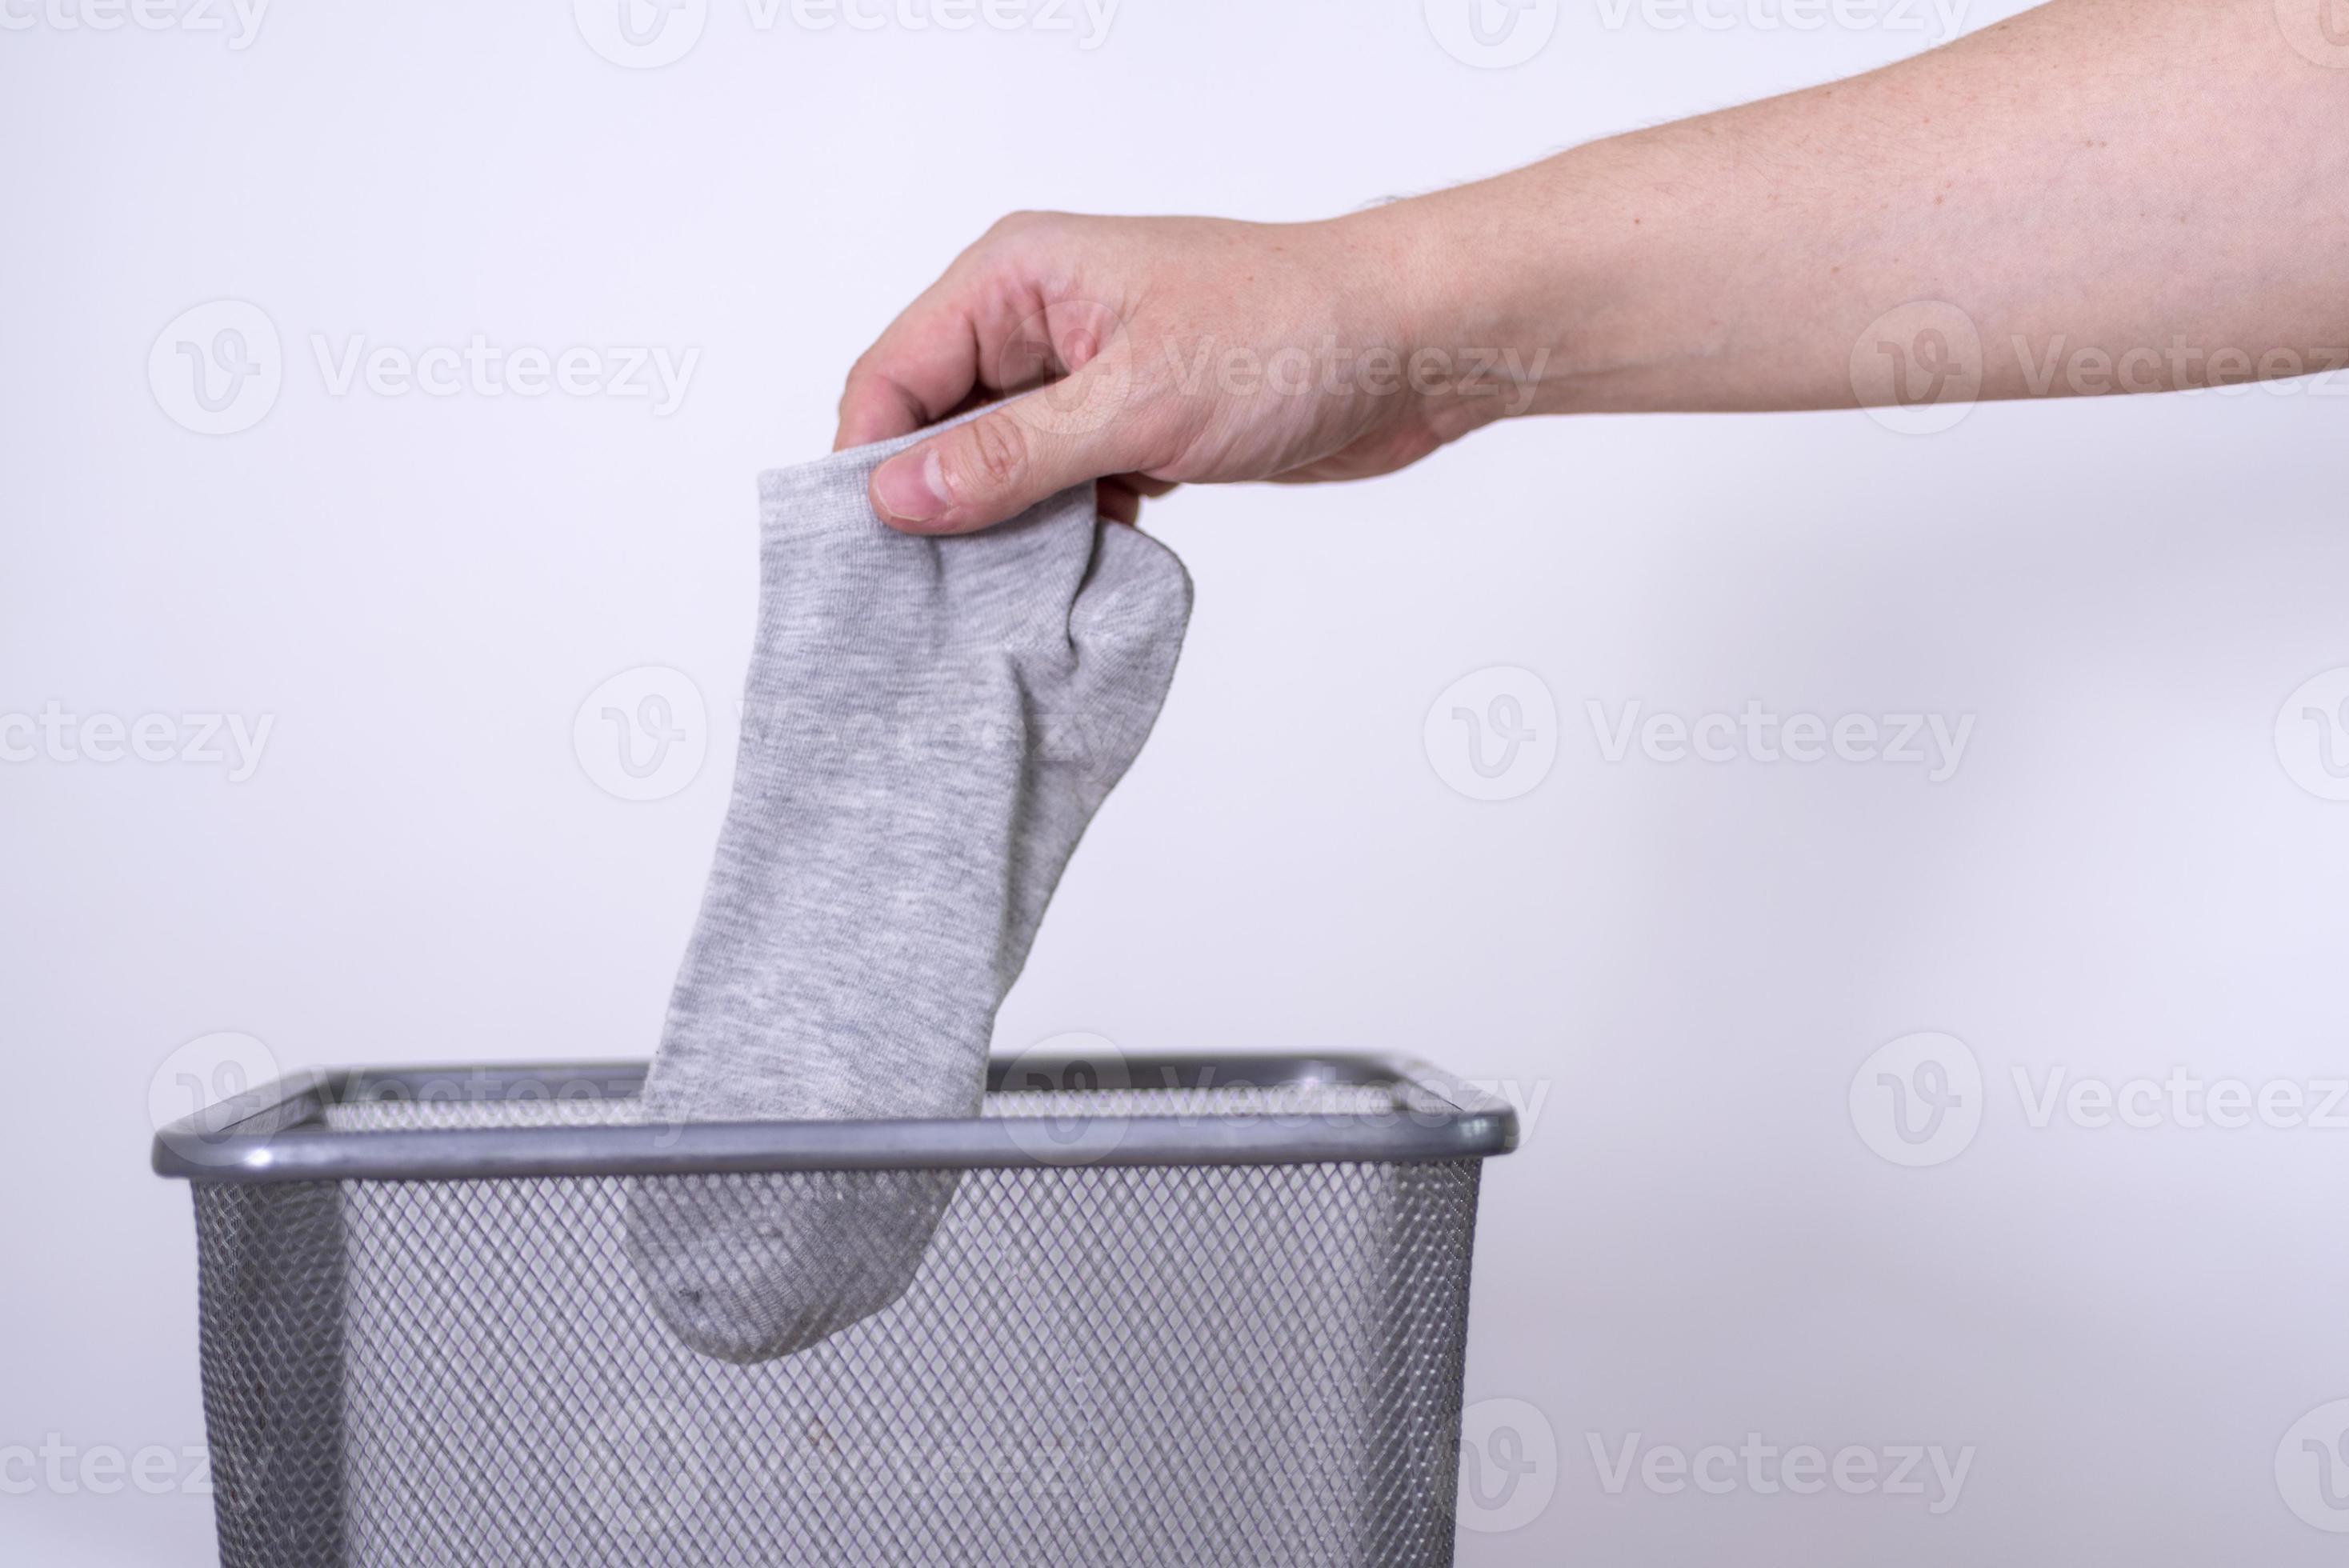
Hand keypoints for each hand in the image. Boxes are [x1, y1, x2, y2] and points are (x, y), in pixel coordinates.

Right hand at [834, 208, 1533, 533]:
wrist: (1413, 348)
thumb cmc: (1292, 332)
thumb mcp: (1135, 403)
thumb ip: (1012, 455)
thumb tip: (898, 495)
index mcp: (1016, 276)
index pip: (892, 372)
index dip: (873, 462)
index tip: (875, 552)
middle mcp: (1037, 318)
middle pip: (935, 422)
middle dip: (938, 502)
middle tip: (939, 591)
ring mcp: (1084, 373)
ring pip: (999, 464)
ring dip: (1008, 524)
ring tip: (1016, 584)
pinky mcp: (1129, 423)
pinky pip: (1060, 486)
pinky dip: (1066, 528)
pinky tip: (1088, 562)